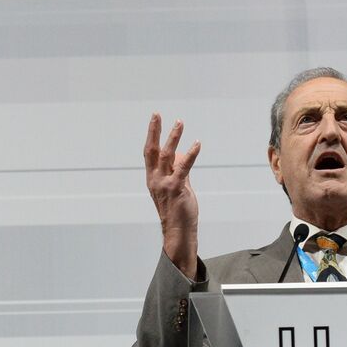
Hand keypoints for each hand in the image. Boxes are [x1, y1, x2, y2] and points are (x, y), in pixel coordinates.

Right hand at [143, 113, 200, 278]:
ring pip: (167, 156)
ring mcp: (164, 184)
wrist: (178, 231)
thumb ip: (178, 170)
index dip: (152, 135)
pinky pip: (183, 168)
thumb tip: (181, 155)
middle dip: (154, 131)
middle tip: (157, 114)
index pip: (150, 153)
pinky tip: (197, 144)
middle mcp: (155, 179)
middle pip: (152, 151)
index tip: (155, 119)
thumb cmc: (178, 210)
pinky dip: (190, 155)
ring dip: (173, 138)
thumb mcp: (177, 186)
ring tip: (180, 123)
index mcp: (152, 178)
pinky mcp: (176, 188)